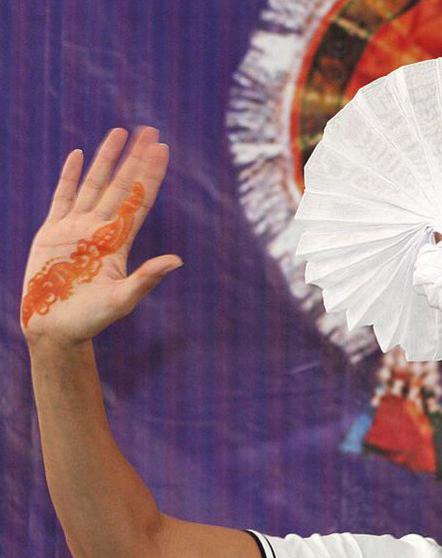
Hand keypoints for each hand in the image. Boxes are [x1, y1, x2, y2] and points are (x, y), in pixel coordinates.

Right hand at [20, 127, 180, 346]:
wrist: (54, 330)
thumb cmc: (90, 320)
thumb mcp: (122, 300)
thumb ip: (147, 278)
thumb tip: (177, 261)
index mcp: (118, 242)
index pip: (139, 199)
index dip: (151, 175)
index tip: (163, 150)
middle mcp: (100, 229)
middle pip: (122, 185)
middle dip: (136, 158)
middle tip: (150, 131)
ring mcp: (75, 228)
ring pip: (94, 184)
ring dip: (108, 159)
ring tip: (120, 132)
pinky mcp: (51, 233)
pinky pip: (62, 197)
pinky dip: (70, 176)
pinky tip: (79, 155)